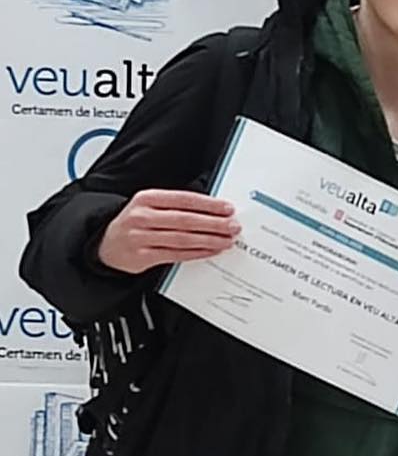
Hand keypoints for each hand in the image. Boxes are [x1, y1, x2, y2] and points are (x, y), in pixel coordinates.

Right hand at [97, 189, 238, 274]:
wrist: (105, 244)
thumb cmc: (136, 223)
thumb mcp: (151, 206)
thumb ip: (177, 206)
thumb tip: (214, 210)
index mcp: (147, 198)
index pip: (184, 199)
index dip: (209, 204)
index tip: (228, 208)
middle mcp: (142, 216)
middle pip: (185, 220)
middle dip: (214, 224)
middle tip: (233, 226)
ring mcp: (141, 237)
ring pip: (183, 239)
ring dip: (209, 240)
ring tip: (227, 240)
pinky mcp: (142, 257)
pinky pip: (176, 255)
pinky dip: (197, 253)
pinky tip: (211, 251)